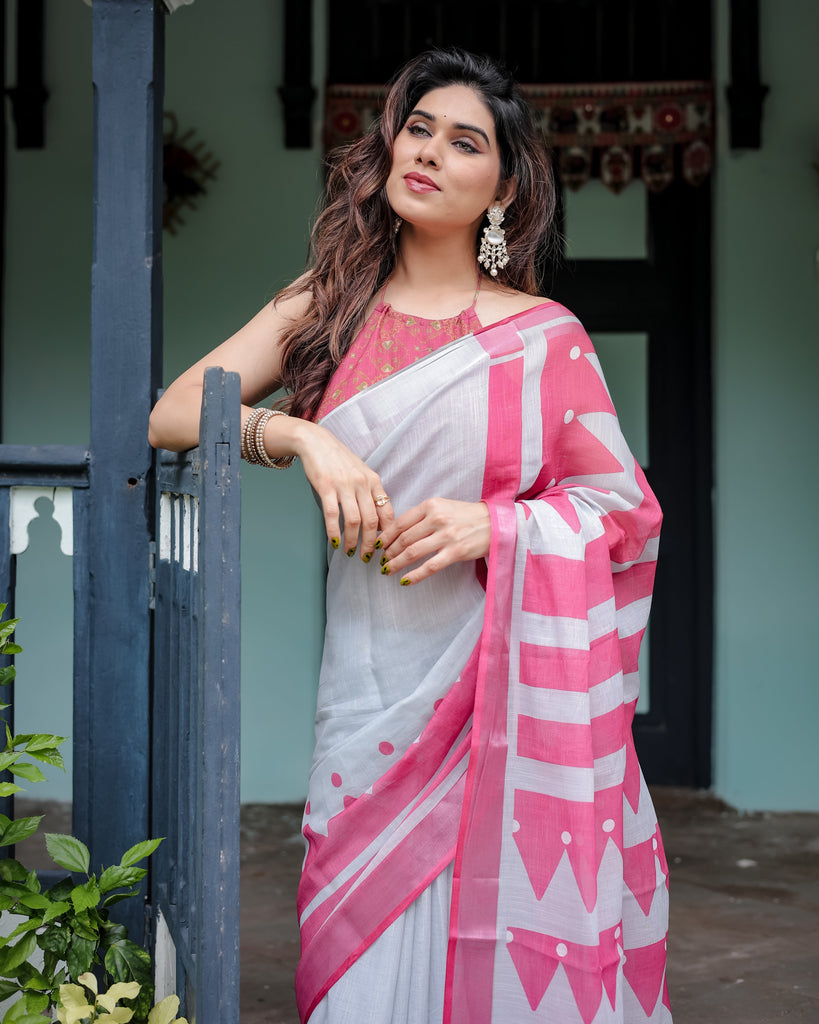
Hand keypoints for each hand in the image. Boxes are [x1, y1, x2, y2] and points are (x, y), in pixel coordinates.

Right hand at [293, 421, 393, 559]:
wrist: (316, 442)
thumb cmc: (339, 460)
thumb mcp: (362, 473)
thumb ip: (370, 494)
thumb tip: (377, 523)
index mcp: (374, 481)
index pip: (387, 512)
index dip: (388, 534)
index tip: (385, 548)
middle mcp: (362, 483)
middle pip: (372, 521)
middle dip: (371, 544)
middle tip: (367, 557)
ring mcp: (344, 485)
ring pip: (354, 521)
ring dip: (352, 541)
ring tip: (350, 552)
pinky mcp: (326, 487)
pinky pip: (332, 515)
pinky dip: (334, 532)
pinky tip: (334, 542)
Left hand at [376, 498, 490, 585]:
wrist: (494, 522)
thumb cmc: (465, 516)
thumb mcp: (442, 507)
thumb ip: (421, 516)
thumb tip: (396, 532)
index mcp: (431, 505)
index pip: (400, 522)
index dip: (385, 536)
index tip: (377, 545)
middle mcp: (437, 519)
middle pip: (403, 538)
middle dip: (388, 552)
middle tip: (381, 560)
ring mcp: (446, 536)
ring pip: (412, 552)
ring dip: (396, 564)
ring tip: (388, 570)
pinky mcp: (456, 552)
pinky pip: (430, 566)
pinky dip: (414, 575)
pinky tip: (405, 581)